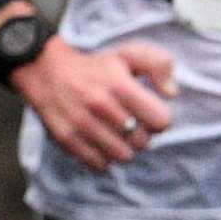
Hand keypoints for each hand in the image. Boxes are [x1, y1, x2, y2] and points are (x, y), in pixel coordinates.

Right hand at [10, 37, 176, 171]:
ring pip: (123, 157)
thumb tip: (171, 93)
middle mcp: (101, 106)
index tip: (150, 112)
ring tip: (117, 132)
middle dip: (142, 134)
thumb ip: (159, 65)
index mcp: (120, 84)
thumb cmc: (97, 66)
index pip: (160, 120)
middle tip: (132, 122)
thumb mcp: (129, 54)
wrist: (49, 72)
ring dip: (124, 147)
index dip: (159, 118)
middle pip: (143, 142)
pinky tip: (101, 140)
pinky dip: (104, 158)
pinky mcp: (68, 141)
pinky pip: (100, 165)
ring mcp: (83, 125)